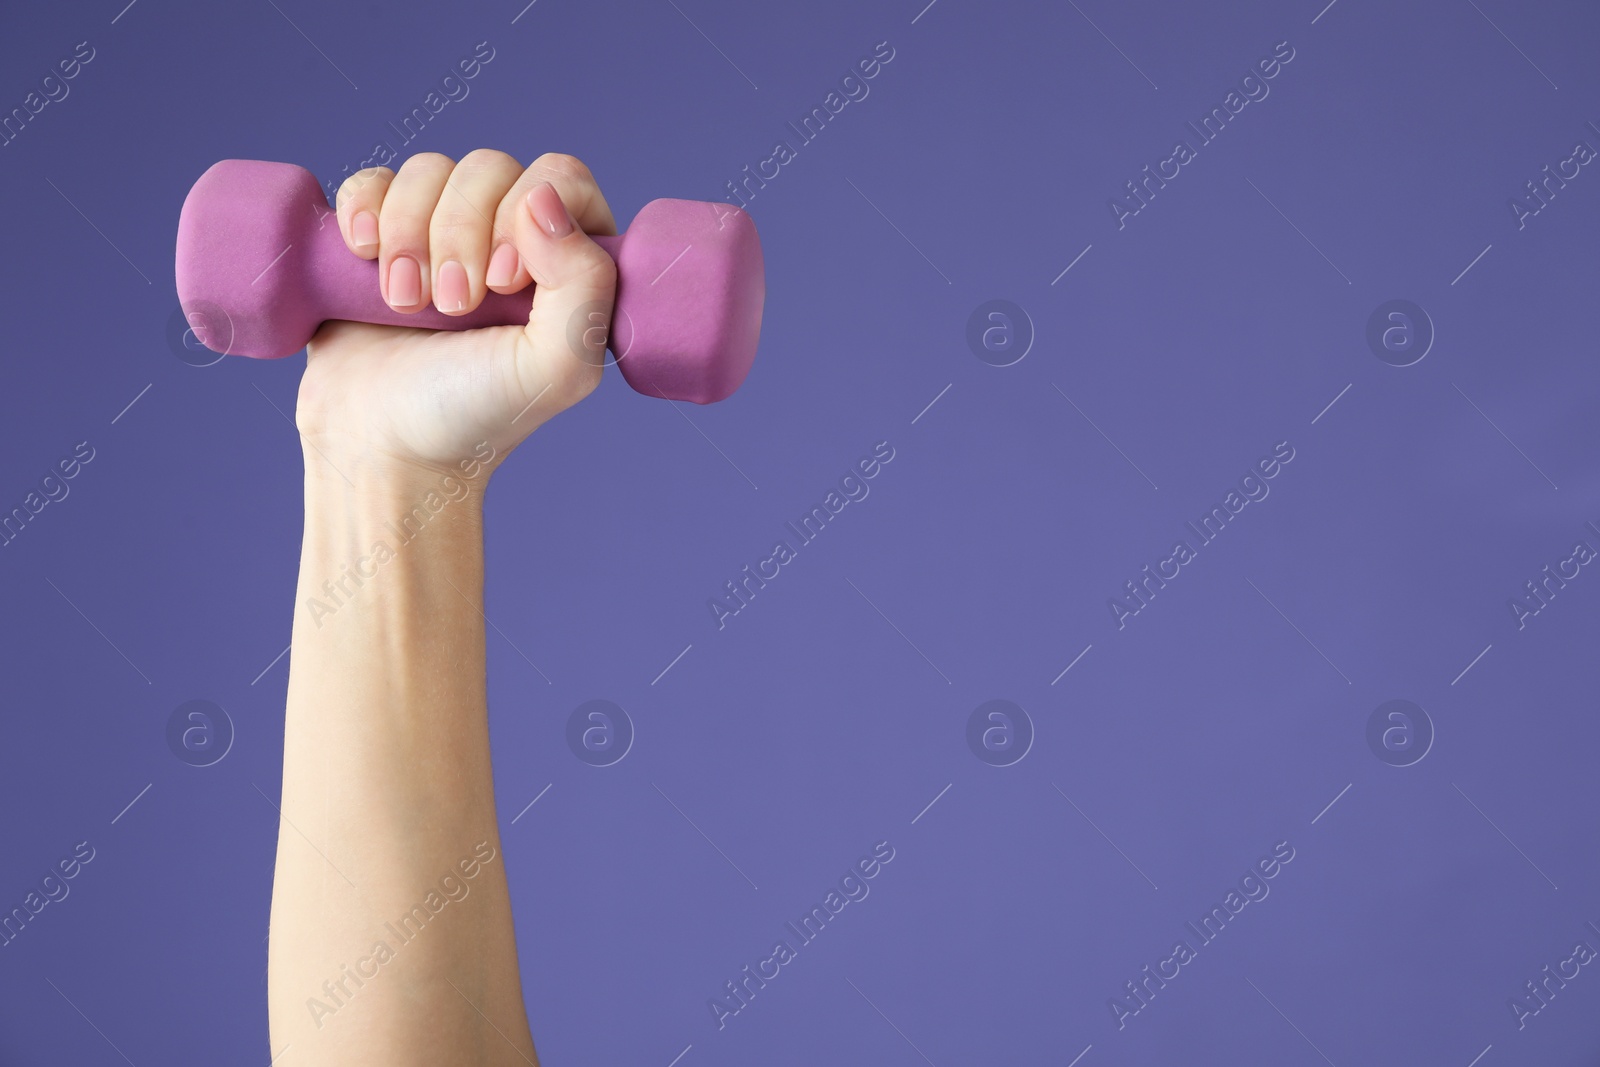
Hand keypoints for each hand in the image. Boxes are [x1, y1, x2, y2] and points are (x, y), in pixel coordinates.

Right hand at [294, 150, 618, 478]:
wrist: (383, 449)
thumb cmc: (478, 415)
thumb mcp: (557, 366)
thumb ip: (583, 284)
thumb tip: (544, 198)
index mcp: (567, 264)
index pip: (560, 178)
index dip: (527, 212)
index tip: (503, 283)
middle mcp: (509, 240)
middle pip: (489, 168)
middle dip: (461, 232)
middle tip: (452, 307)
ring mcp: (441, 235)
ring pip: (429, 170)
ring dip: (410, 233)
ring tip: (405, 304)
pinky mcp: (380, 239)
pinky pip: (373, 180)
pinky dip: (365, 209)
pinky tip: (364, 255)